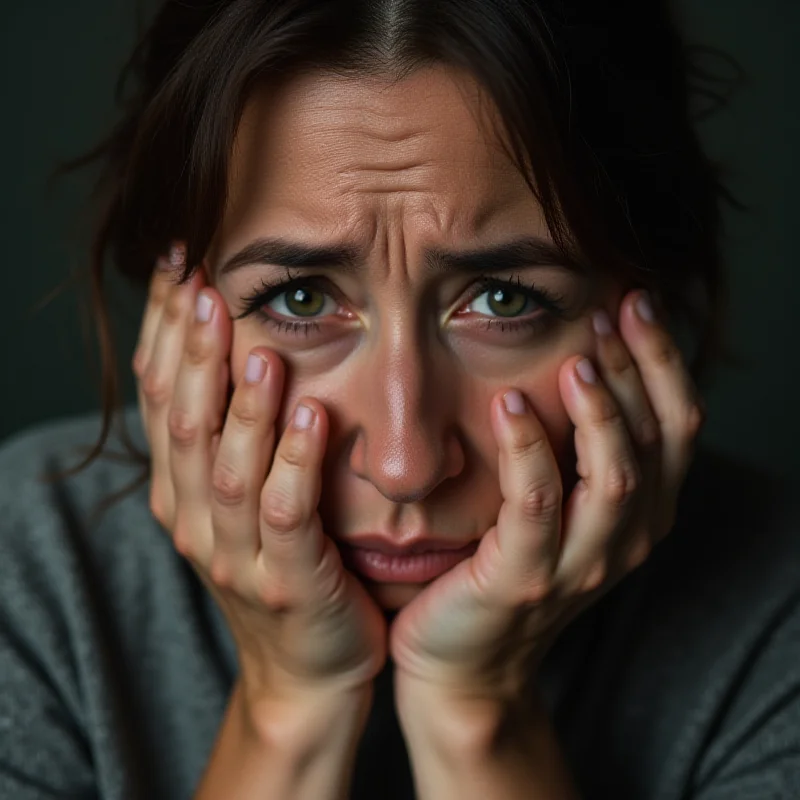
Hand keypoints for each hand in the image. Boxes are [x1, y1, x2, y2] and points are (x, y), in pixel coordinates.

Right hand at [132, 247, 386, 709]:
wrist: (307, 668)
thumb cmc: (284, 567)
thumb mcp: (241, 500)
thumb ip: (232, 434)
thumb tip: (231, 346)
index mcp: (180, 491)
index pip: (160, 397)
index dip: (163, 331)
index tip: (177, 268)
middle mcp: (194, 518)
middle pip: (183, 424)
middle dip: (192, 353)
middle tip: (202, 286)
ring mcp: (236, 554)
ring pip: (227, 470)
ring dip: (240, 407)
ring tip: (256, 347)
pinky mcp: (289, 582)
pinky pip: (287, 517)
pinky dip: (294, 465)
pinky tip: (310, 416)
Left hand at [389, 289, 704, 702]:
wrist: (464, 662)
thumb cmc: (504, 568)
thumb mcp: (558, 507)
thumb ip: (577, 450)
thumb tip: (577, 358)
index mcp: (640, 513)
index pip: (678, 426)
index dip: (664, 360)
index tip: (634, 301)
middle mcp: (625, 539)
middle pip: (656, 441)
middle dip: (637, 368)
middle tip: (609, 309)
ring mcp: (578, 564)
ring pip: (614, 475)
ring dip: (599, 410)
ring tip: (576, 356)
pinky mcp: (523, 578)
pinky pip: (536, 503)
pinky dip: (529, 448)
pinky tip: (509, 403)